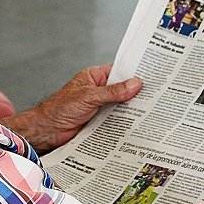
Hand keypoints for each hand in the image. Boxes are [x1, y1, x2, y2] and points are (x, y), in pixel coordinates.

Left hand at [5, 66, 142, 150]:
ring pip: (120, 107)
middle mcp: (98, 91)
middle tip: (156, 96)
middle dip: (136, 94)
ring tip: (151, 112)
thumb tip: (134, 84)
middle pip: (122, 90)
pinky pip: (116, 121)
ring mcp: (100, 107)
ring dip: (131, 111)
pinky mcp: (100, 122)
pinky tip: (137, 125)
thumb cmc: (59, 109)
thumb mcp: (88, 96)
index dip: (134, 74)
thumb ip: (112, 92)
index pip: (119, 72)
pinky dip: (124, 123)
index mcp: (95, 77)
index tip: (152, 76)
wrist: (46, 131)